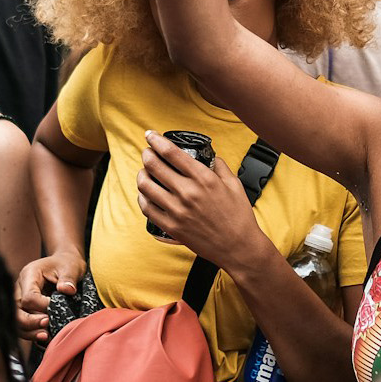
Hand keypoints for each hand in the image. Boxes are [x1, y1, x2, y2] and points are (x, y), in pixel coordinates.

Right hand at [15, 248, 85, 343]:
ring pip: (16, 320)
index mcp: (29, 274)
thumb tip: (67, 290)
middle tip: (47, 326)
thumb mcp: (71, 267)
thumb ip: (68, 278)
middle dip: (30, 322)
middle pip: (16, 311)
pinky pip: (22, 324)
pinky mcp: (25, 308)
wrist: (65, 262)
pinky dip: (31, 332)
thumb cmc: (67, 263)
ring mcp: (20, 298)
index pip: (28, 297)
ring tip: (45, 336)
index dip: (41, 306)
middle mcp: (20, 287)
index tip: (55, 307)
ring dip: (29, 331)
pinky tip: (43, 337)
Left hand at [135, 130, 264, 268]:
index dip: (157, 140)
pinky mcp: (171, 227)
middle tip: (147, 152)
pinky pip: (147, 208)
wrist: (238, 246)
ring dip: (141, 174)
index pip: (172, 153)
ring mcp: (177, 211)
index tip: (151, 135)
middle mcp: (188, 193)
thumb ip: (220, 166)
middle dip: (147, 154)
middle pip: (155, 166)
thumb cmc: (238, 216)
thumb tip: (209, 156)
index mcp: (203, 178)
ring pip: (146, 186)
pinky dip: (142, 197)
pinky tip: (145, 193)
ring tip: (144, 171)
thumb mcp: (234, 184)